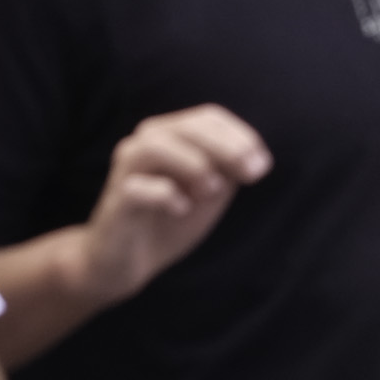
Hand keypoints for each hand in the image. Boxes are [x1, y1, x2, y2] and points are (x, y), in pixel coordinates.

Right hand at [79, 106, 268, 309]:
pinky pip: (137, 188)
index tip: (262, 166)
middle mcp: (145, 143)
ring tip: (212, 190)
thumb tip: (255, 159)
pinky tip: (182, 209)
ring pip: (156, 146)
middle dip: (226, 148)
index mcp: (171, 135)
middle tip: (252, 175)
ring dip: (193, 164)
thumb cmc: (170, 219)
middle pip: (187, 127)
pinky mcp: (117, 200)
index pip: (208, 117)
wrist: (127, 261)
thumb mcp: (209, 192)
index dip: (240, 136)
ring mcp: (127, 169)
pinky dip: (165, 195)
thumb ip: (229, 171)